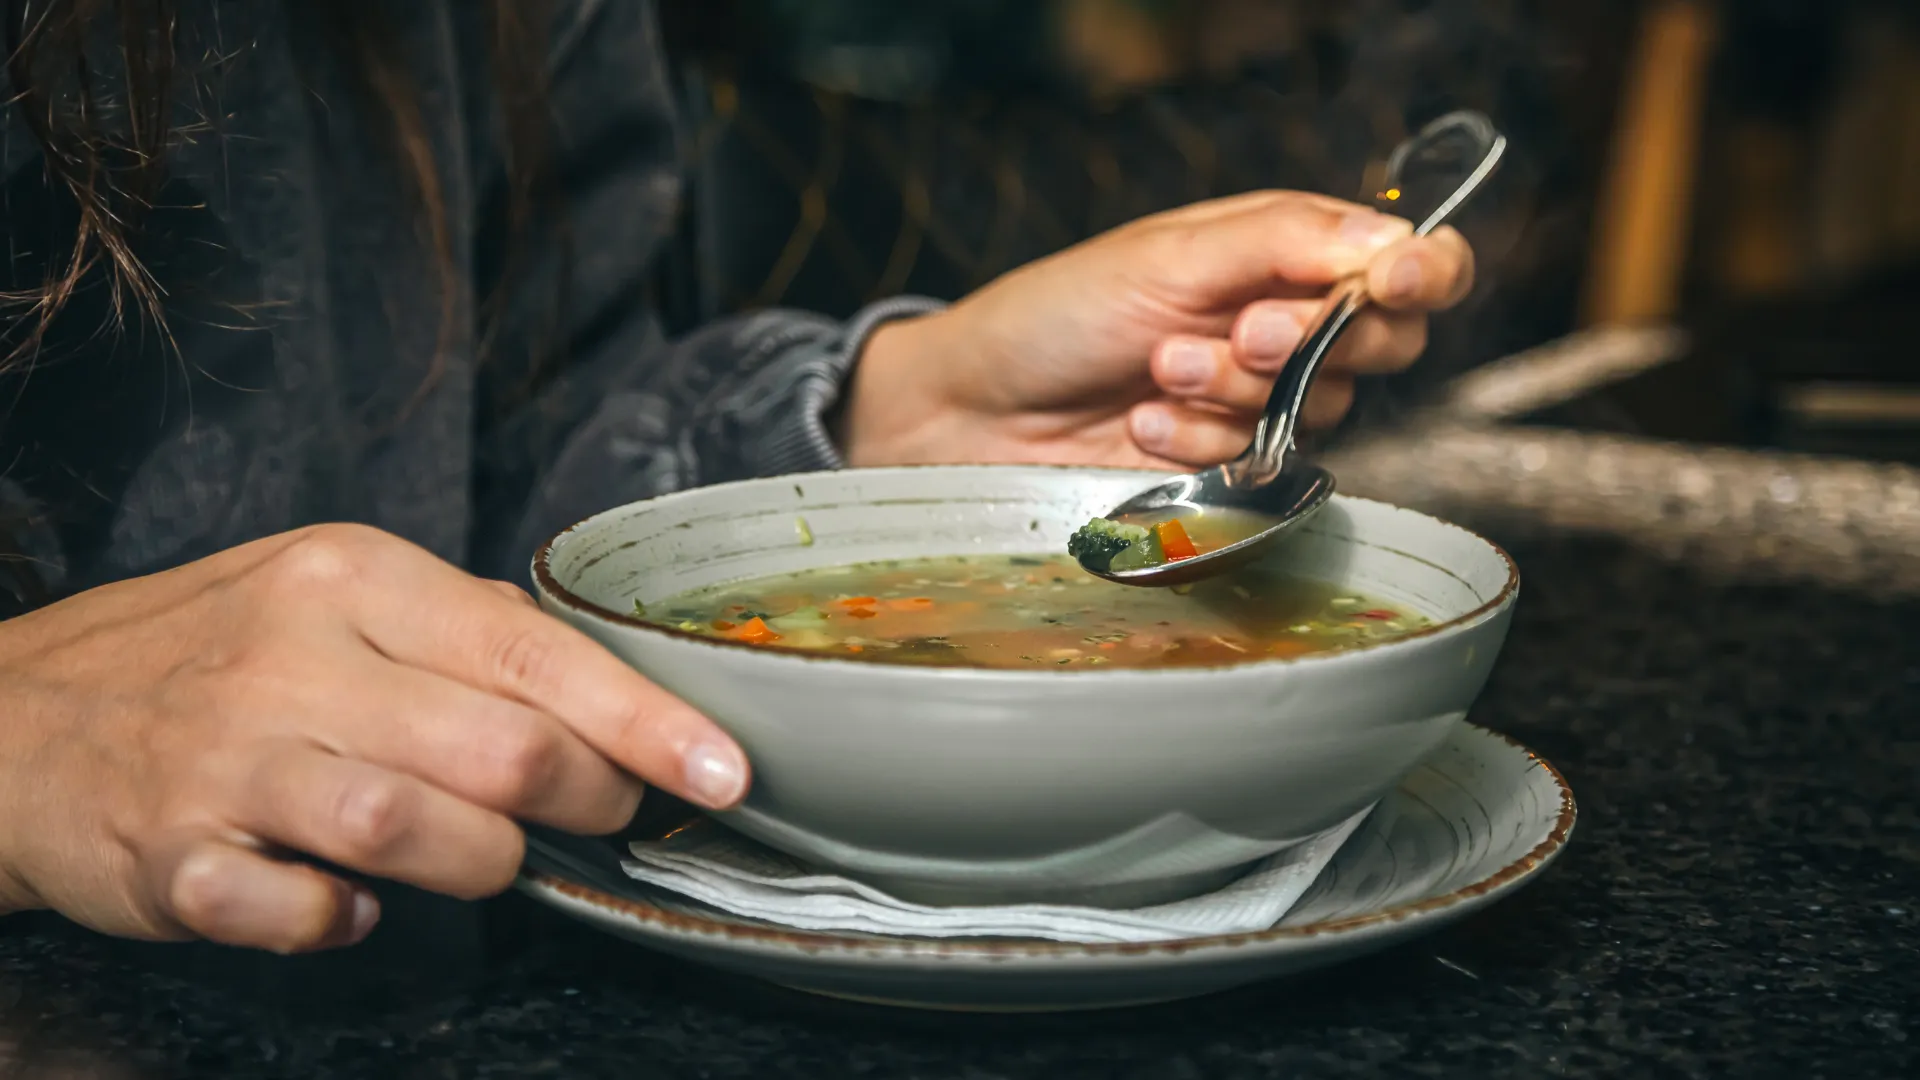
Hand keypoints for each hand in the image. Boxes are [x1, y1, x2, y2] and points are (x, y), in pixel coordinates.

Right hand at [0, 524, 748, 951]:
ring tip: (482, 857)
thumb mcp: (336, 594)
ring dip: (482, 864)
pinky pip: (299, 912)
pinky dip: (345, 920)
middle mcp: (293, 658)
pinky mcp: (172, 857)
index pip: (535, 653)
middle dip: (583, 799)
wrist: (21, 714)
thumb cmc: (214, 652)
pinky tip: (353, 903)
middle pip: (499, 750)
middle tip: (600, 814)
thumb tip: (608, 693)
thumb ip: (467, 634)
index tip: (720, 771)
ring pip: (413, 830)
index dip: (643, 723)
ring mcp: (227, 760)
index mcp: (353, 578)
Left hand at [841, 192, 1473, 468]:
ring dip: (1234, 389)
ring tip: (1155, 370)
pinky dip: (1202, 440)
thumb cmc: (1056, 313)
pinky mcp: (1230, 464)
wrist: (974, 411)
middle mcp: (1284, 320)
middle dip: (1308, 340)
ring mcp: (1259, 396)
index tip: (1395, 285)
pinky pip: (1266, 461)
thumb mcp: (1166, 256)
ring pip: (1323, 406)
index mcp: (1281, 249)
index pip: (1405, 259)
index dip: (1424, 274)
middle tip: (1235, 328)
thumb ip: (1284, 243)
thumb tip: (1394, 243)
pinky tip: (1143, 424)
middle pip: (1384, 341)